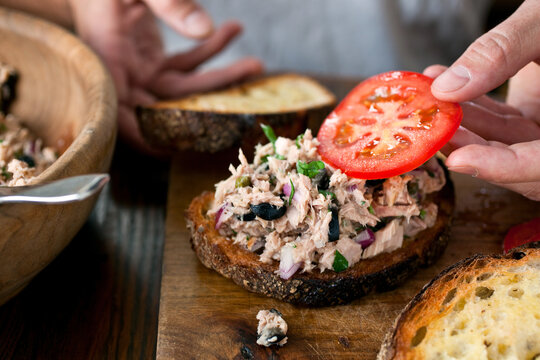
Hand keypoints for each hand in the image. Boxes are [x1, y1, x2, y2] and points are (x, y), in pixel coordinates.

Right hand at [69, 0, 262, 154]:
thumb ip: (169, 4)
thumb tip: (205, 29)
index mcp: (107, 63)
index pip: (124, 116)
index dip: (150, 136)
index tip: (184, 146)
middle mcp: (124, 76)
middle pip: (170, 102)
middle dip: (212, 98)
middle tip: (247, 84)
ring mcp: (140, 72)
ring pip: (184, 87)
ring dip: (221, 76)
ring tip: (256, 64)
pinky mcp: (154, 63)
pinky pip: (186, 64)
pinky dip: (210, 51)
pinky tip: (233, 30)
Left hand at [424, 0, 539, 199]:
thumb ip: (503, 51)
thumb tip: (447, 87)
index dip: (503, 167)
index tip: (459, 159)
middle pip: (520, 163)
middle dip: (471, 145)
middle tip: (434, 124)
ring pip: (506, 142)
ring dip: (466, 124)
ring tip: (434, 97)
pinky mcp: (536, 115)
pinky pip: (502, 122)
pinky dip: (474, 107)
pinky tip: (446, 82)